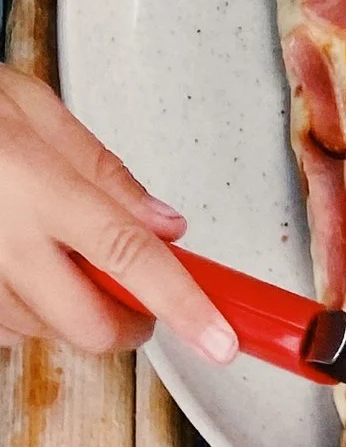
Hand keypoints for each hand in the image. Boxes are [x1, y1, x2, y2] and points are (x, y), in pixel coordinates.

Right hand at [0, 72, 236, 360]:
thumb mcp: (32, 107)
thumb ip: (105, 172)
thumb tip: (168, 225)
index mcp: (38, 188)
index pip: (130, 259)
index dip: (184, 306)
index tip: (222, 340)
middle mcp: (4, 243)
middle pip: (94, 327)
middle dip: (127, 321)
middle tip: (133, 290)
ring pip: (50, 334)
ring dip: (69, 309)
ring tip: (45, 246)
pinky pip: (9, 330)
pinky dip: (27, 308)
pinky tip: (13, 259)